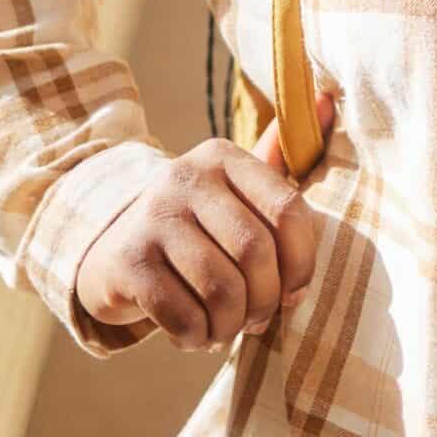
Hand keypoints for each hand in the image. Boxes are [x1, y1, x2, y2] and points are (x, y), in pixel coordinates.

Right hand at [75, 92, 335, 349]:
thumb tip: (326, 99)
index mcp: (223, 157)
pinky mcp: (127, 262)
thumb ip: (280, 154)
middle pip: (255, 252)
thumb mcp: (234, 187)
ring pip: (221, 289)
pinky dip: (197, 337)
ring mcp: (153, 218)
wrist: (110, 246)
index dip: (302, 262)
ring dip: (231, 324)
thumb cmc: (196, 224)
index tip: (294, 292)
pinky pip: (182, 314)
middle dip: (265, 301)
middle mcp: (186, 178)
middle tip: (257, 320)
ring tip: (226, 328)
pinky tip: (195, 334)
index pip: (288, 209)